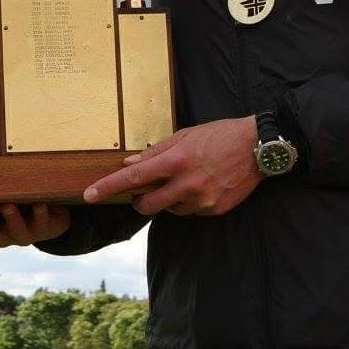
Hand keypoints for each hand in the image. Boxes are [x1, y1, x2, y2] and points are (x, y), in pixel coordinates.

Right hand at [0, 203, 70, 247]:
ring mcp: (25, 233)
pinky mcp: (44, 227)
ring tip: (7, 205)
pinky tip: (40, 204)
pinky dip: (41, 213)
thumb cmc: (16, 212)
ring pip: (17, 228)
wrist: (50, 221)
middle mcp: (6, 235)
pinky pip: (42, 222)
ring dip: (12, 218)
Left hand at [83, 117, 263, 216]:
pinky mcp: (215, 211)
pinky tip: (199, 186)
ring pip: (169, 210)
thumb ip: (156, 151)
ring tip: (182, 179)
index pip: (133, 179)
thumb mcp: (185, 135)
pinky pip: (190, 212)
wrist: (258, 147)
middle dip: (138, 200)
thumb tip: (130, 164)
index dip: (108, 187)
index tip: (89, 195)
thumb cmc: (219, 135)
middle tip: (142, 190)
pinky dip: (187, 202)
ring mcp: (202, 200)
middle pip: (146, 204)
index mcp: (176, 161)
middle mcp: (187, 184)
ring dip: (166, 199)